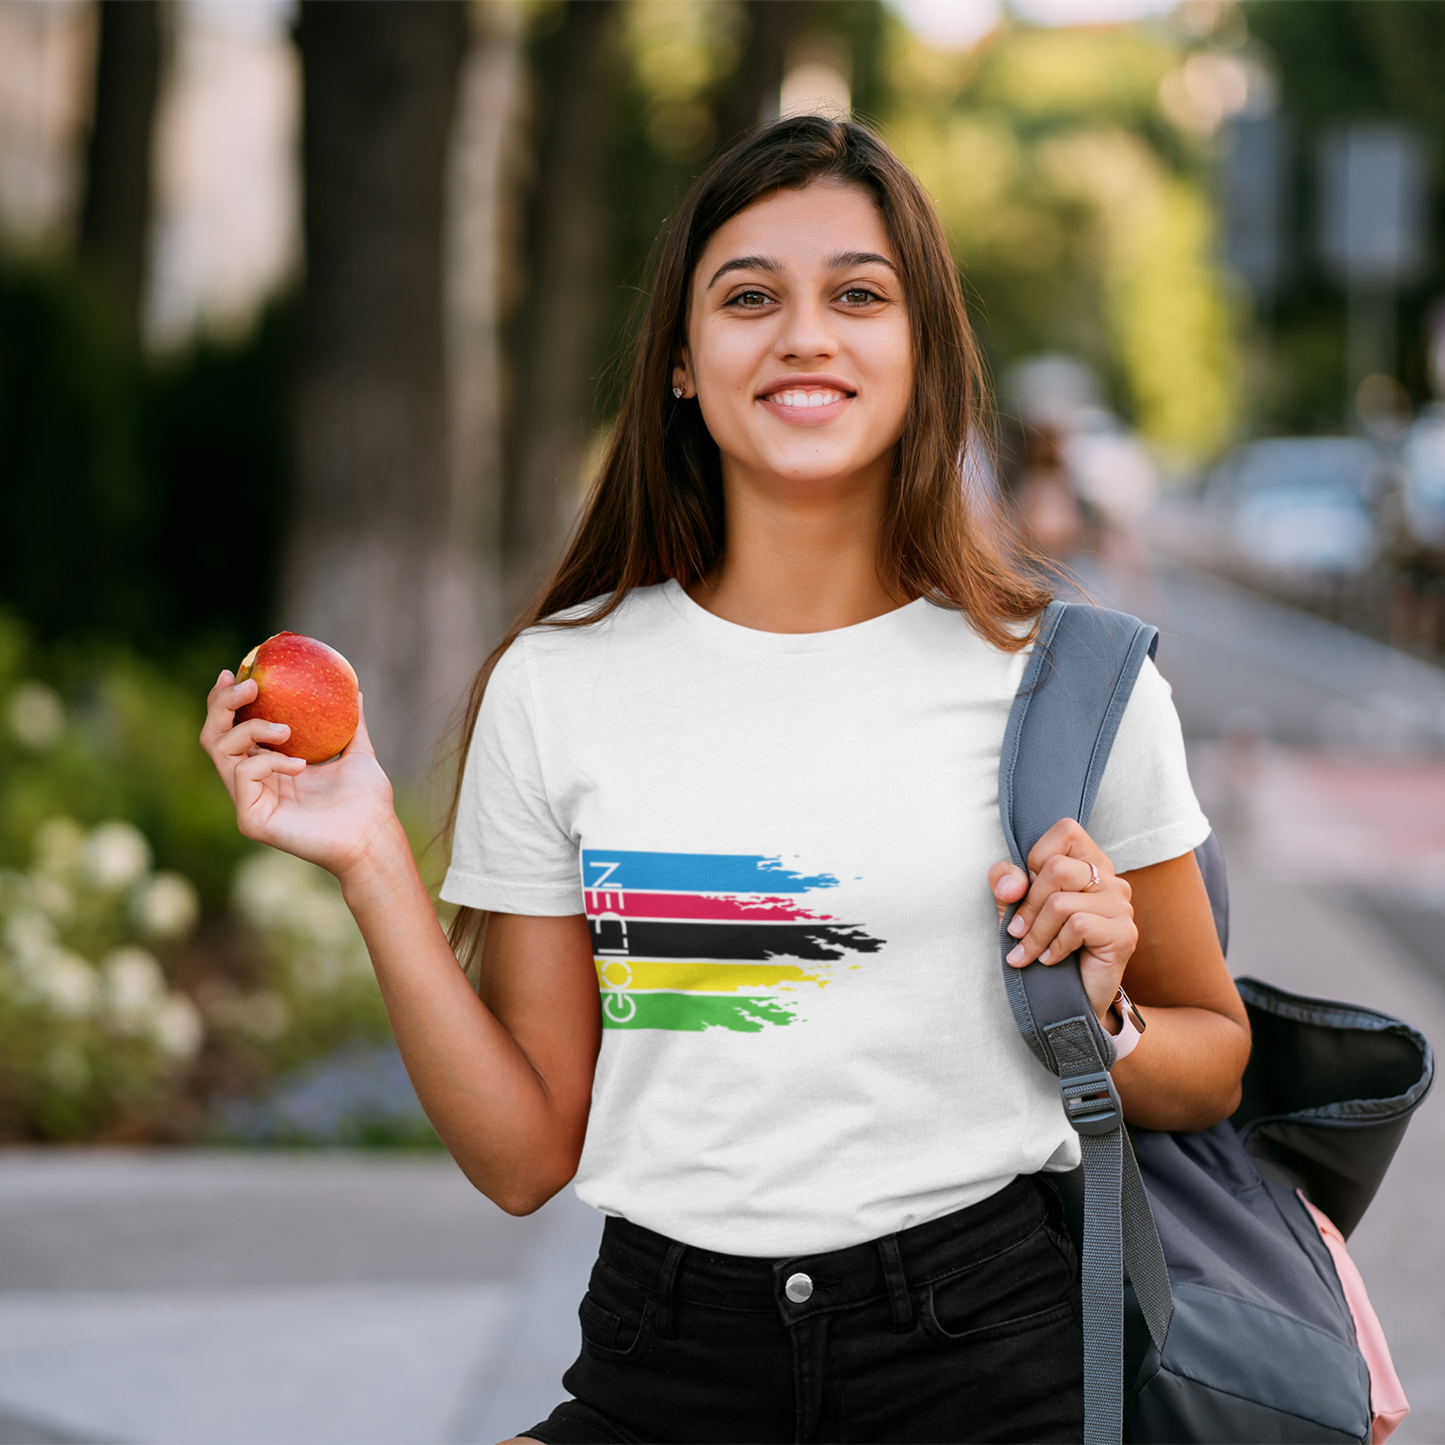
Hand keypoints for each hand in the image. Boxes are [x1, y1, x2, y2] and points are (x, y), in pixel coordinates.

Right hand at [199, 671, 402, 882]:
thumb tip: (355, 693)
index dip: (226, 701)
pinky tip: (301, 767)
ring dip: (251, 729)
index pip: (233, 730)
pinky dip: (270, 762)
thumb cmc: (368, 801)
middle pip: (214, 737)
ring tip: (286, 730)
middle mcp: (253, 784)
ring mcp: (249, 802)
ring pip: (221, 751)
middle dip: (223, 704)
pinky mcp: (250, 819)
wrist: (374, 834)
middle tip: (250, 686)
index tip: (238, 672)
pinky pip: (245, 774)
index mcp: (270, 768)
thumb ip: (351, 725)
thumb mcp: (357, 752)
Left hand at [988, 818, 1136, 1024]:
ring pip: (1061, 902)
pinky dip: (1054, 947)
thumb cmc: (1045, 947)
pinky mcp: (1124, 933)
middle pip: (1057, 868)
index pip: (1065, 830)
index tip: (1026, 890)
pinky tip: (1050, 960)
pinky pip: (1078, 925)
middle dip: (1027, 904)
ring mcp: (1121, 905)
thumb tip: (1011, 884)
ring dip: (1036, 934)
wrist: (1071, 1000)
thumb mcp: (1017, 909)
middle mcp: (1110, 879)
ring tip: (1028, 952)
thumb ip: (1007, 884)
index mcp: (1089, 862)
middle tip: (1016, 932)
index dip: (1036, 857)